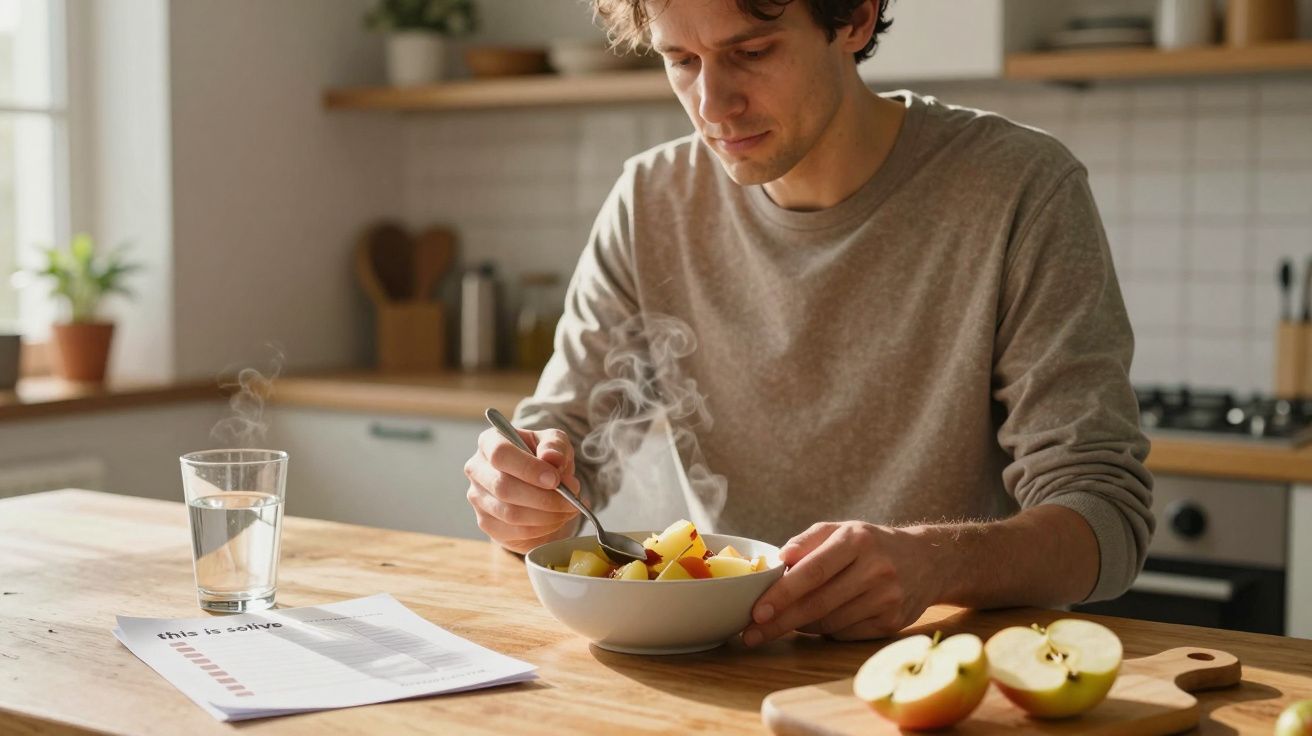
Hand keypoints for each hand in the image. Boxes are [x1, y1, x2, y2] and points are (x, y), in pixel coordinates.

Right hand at [464, 425, 584, 554]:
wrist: (541, 484)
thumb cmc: (545, 458)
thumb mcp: (556, 443)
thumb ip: (555, 445)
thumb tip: (552, 458)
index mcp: (489, 442)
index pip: (500, 454)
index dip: (528, 468)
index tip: (555, 479)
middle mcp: (477, 469)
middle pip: (503, 487)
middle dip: (543, 497)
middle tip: (571, 499)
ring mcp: (478, 498)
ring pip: (510, 514)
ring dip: (547, 515)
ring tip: (568, 508)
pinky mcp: (486, 524)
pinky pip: (515, 532)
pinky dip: (543, 528)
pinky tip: (557, 519)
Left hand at [741, 521, 936, 645]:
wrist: (928, 560)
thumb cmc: (872, 544)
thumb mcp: (842, 530)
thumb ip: (807, 541)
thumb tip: (778, 560)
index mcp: (857, 540)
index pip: (813, 571)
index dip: (782, 594)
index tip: (757, 611)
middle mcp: (875, 569)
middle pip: (818, 603)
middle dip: (780, 622)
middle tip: (751, 634)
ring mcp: (887, 599)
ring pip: (829, 623)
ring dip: (801, 626)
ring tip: (784, 621)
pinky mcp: (892, 623)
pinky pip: (845, 634)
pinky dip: (825, 631)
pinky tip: (818, 622)